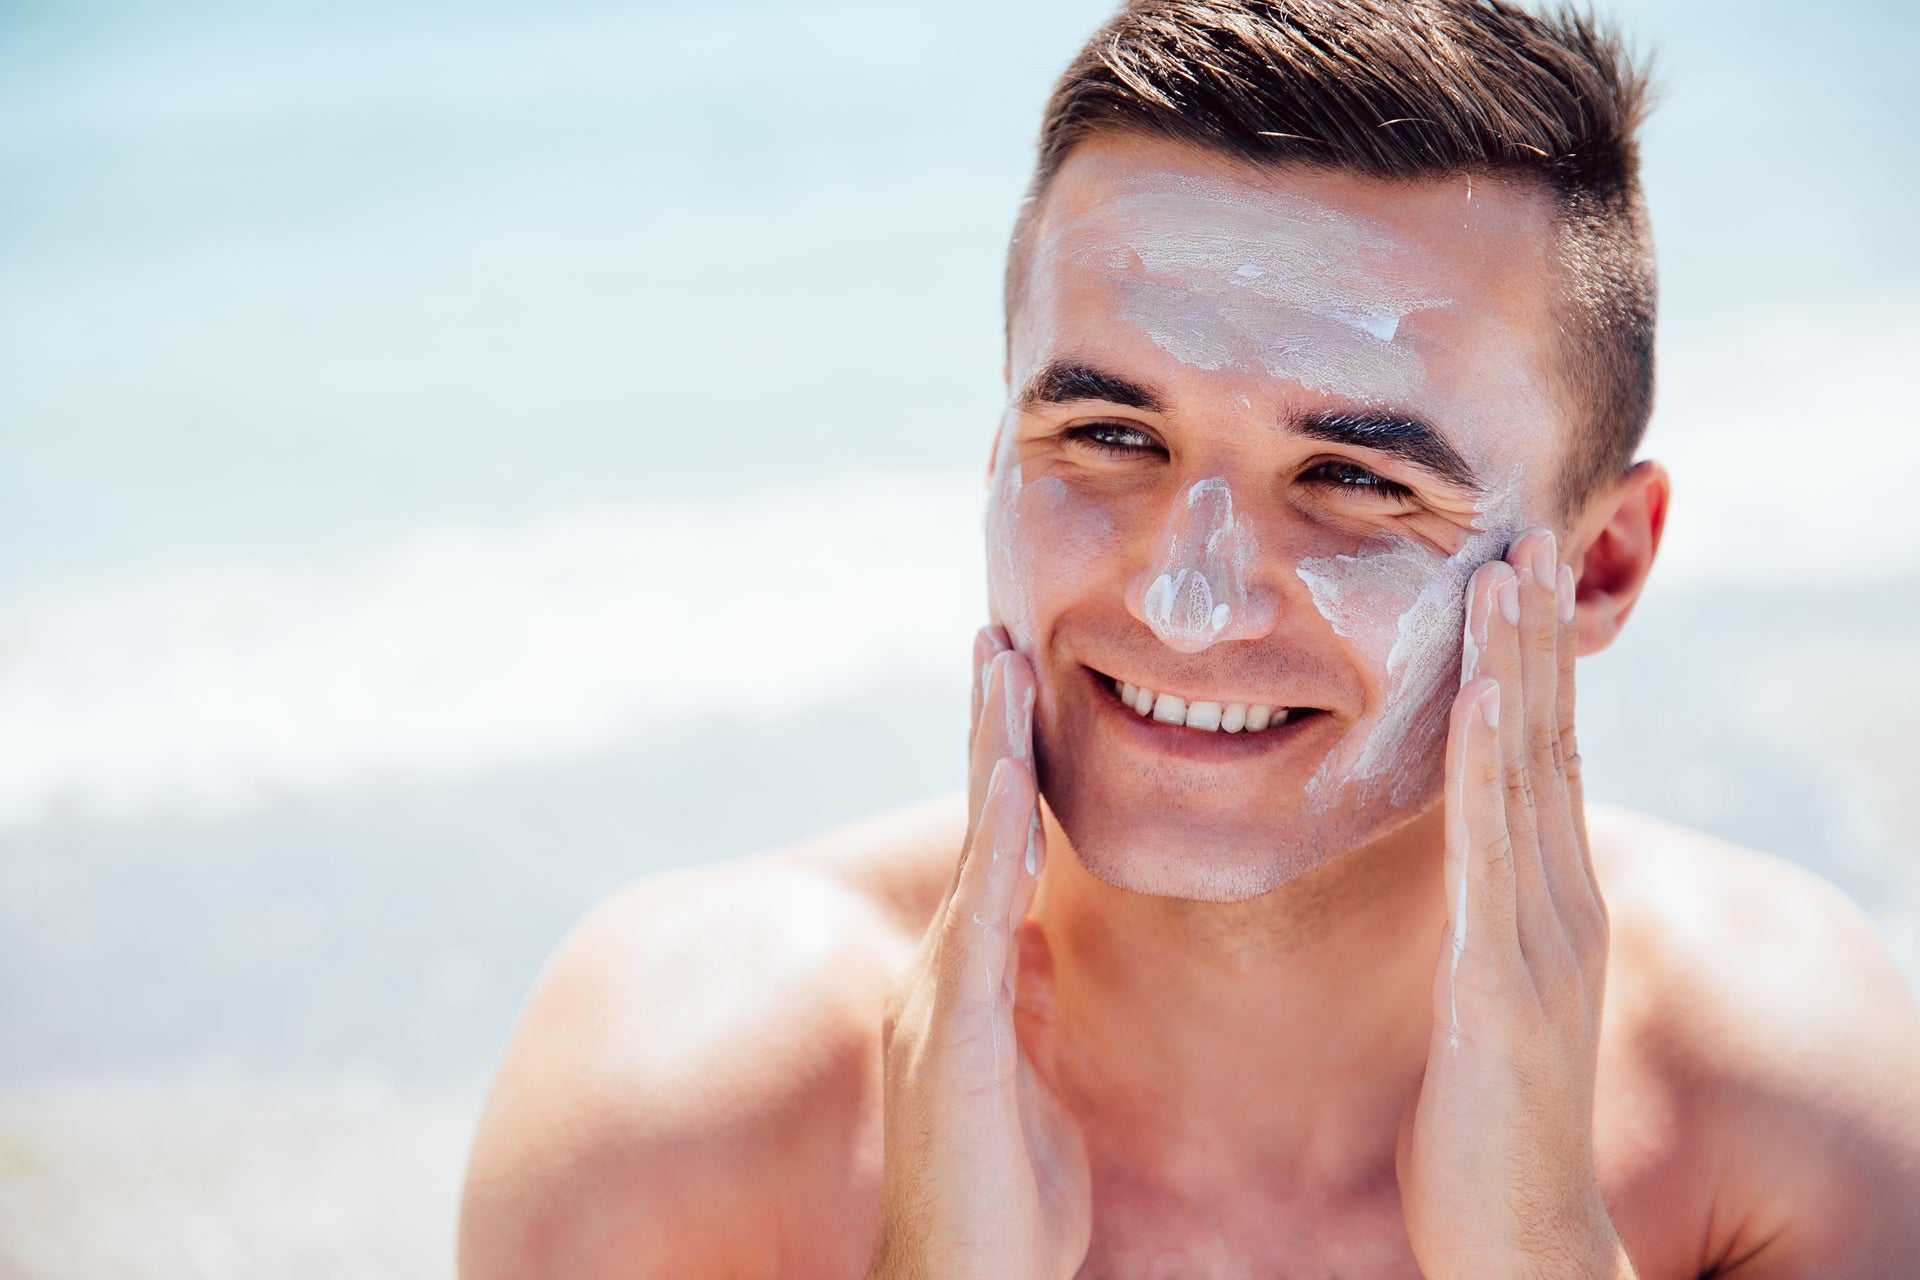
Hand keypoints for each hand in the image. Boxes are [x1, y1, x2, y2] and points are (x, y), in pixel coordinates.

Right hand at [865, 627, 1091, 1279]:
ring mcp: (940, 1004)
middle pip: (977, 826)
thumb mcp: (1028, 1081)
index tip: (1018, 683)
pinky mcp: (953, 1045)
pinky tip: (1013, 787)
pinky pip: (979, 928)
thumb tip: (1040, 945)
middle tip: (998, 632)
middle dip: (987, 727)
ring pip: (973, 854)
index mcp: (973, 982)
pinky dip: (995, 850)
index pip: (996, 848)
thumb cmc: (1003, 1202)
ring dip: (988, 756)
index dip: (1006, 763)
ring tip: (997, 667)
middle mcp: (946, 976)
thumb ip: (1027, 1007)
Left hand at [1399, 530, 1635, 1279]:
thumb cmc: (1486, 1127)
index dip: (1533, 667)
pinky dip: (1486, 766)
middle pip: (1548, 743)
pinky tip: (1476, 695)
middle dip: (1536, 638)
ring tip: (1506, 573)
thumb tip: (1457, 871)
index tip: (1514, 578)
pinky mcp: (1504, 981)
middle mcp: (1559, 904)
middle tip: (1525, 530)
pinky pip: (1492, 851)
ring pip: (1529, 775)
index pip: (1543, 759)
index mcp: (1547, 905)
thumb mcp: (1484, 999)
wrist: (1520, 1239)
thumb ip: (1480, 927)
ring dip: (1516, 668)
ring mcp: (1541, 938)